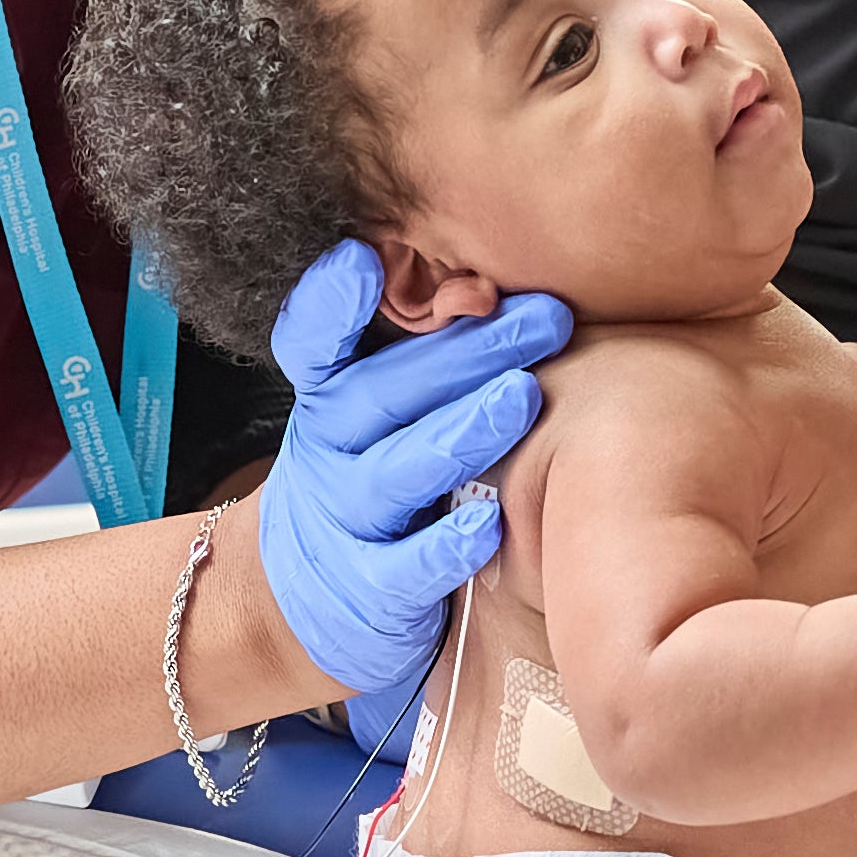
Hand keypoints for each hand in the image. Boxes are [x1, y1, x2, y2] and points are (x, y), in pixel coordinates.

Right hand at [249, 241, 569, 750]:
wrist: (311, 597)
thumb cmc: (378, 472)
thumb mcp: (381, 407)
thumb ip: (429, 351)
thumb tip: (500, 286)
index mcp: (329, 395)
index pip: (312, 341)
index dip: (328, 302)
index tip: (360, 260)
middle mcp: (329, 451)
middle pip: (384, 394)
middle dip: (467, 351)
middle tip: (545, 318)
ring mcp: (345, 523)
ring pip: (398, 474)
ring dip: (462, 433)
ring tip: (522, 397)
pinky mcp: (368, 593)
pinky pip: (406, 570)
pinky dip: (445, 547)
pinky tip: (489, 525)